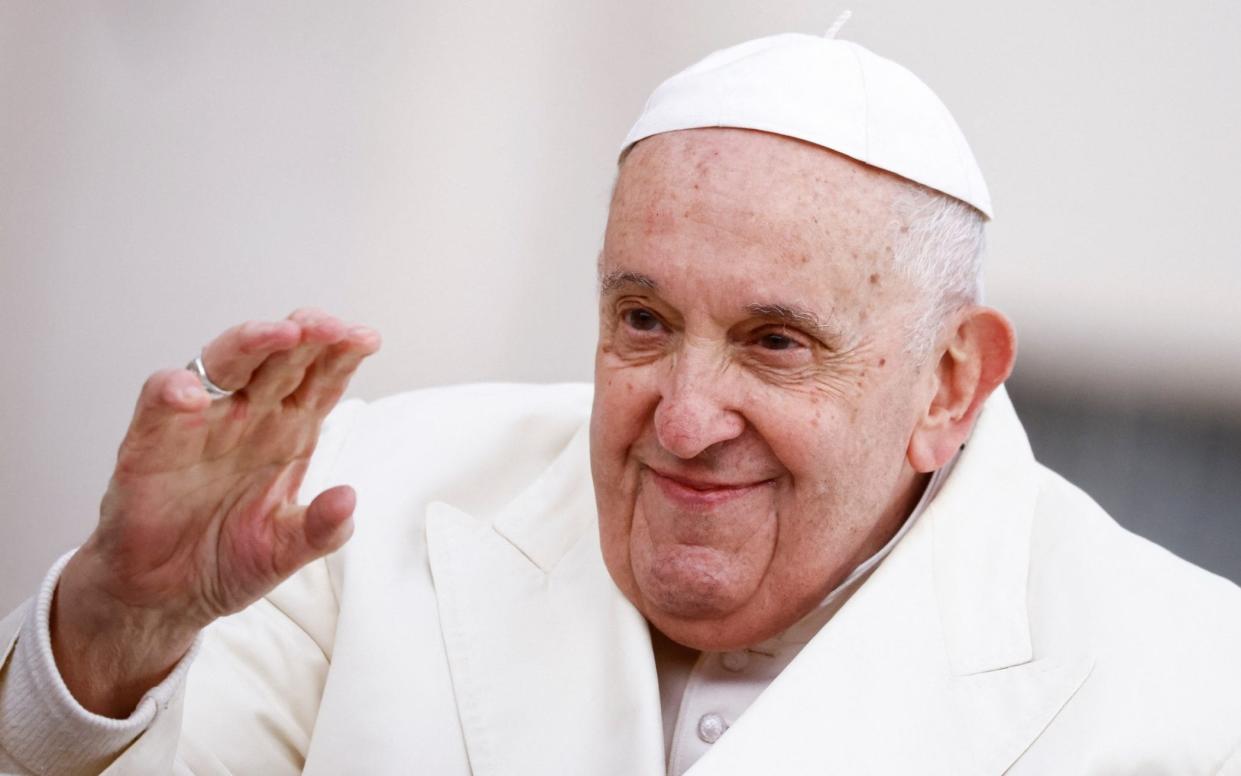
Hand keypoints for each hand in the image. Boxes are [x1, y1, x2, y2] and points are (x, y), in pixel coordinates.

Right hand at [51, 309, 380, 716]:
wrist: (163, 595)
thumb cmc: (226, 560)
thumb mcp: (284, 551)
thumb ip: (320, 530)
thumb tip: (349, 500)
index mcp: (289, 432)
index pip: (321, 380)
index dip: (342, 355)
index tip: (367, 339)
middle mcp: (249, 416)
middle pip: (280, 357)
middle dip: (308, 335)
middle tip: (331, 326)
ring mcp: (201, 423)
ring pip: (226, 363)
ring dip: (251, 342)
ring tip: (281, 334)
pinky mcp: (151, 441)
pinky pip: (160, 401)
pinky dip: (174, 390)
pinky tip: (193, 395)